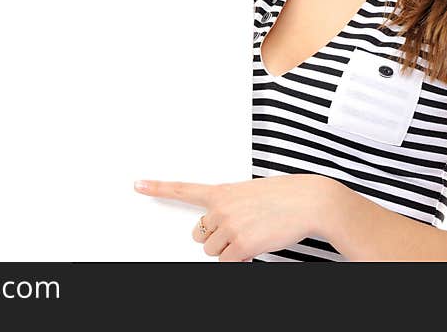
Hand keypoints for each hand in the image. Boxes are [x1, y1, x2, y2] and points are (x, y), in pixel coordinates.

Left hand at [133, 174, 328, 261]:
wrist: (308, 201)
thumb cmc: (285, 195)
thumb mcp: (250, 192)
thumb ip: (230, 205)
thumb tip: (222, 228)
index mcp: (222, 191)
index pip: (183, 189)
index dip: (157, 188)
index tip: (138, 184)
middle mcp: (220, 208)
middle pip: (200, 235)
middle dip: (216, 237)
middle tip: (240, 229)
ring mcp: (229, 227)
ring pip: (213, 251)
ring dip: (230, 250)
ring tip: (253, 234)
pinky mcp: (241, 246)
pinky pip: (228, 263)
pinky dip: (241, 261)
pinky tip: (256, 247)